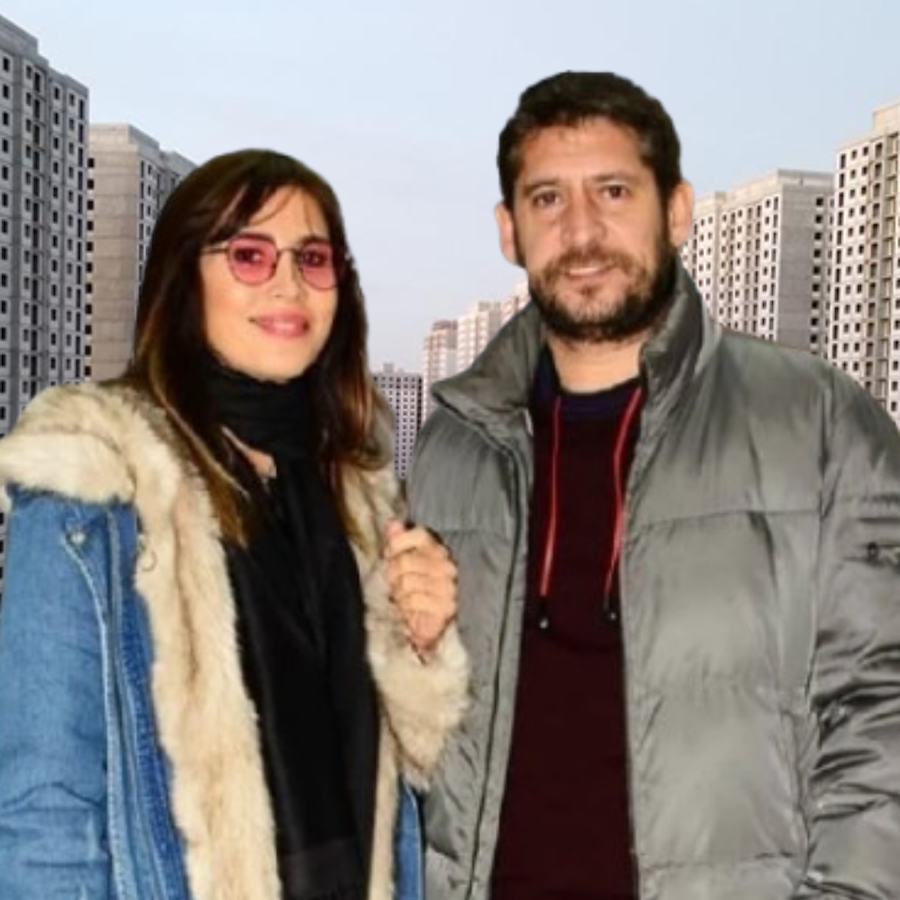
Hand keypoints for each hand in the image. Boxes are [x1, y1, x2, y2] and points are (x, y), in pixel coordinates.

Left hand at [383, 520, 456, 654]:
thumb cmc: (416, 589)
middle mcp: (446, 566)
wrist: (430, 624)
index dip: (398, 543)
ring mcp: (448, 587)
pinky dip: (407, 608)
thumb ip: (398, 541)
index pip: (420, 535)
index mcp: (438, 550)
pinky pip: (414, 602)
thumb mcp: (404, 562)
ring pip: (406, 583)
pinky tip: (412, 610)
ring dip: (399, 594)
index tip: (390, 555)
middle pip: (405, 561)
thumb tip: (393, 523)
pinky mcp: (446, 607)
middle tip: (395, 583)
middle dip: (392, 575)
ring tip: (404, 598)